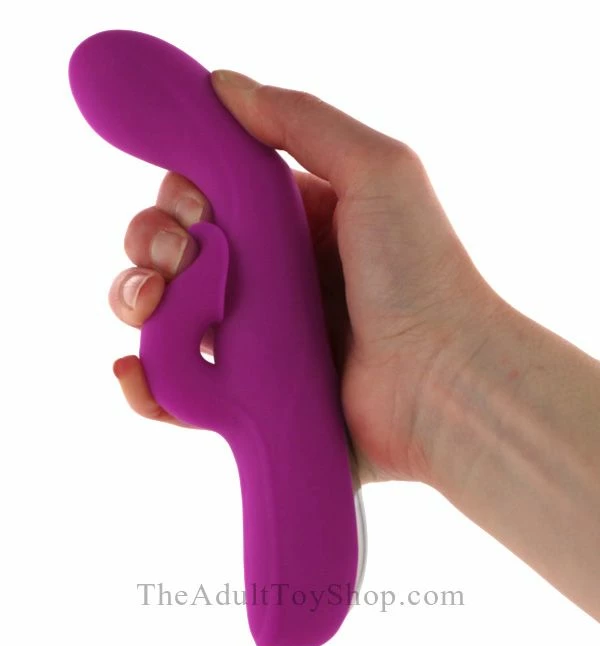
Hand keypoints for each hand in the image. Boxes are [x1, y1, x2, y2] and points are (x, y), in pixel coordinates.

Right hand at [109, 70, 502, 485]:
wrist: (442, 381)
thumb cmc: (419, 274)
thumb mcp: (377, 169)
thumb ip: (301, 120)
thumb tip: (222, 86)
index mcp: (292, 224)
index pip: (208, 196)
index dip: (183, 193)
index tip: (195, 203)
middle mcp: (269, 279)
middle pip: (176, 251)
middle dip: (151, 243)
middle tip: (175, 257)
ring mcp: (255, 339)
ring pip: (166, 314)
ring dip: (135, 298)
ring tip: (153, 302)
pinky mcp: (248, 397)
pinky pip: (179, 387)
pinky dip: (145, 380)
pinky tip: (133, 367)